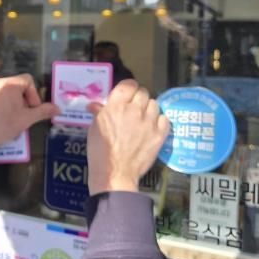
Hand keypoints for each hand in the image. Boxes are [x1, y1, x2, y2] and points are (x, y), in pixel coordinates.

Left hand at [0, 74, 58, 151]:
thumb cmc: (3, 126)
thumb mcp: (26, 120)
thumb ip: (42, 111)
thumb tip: (58, 109)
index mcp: (9, 84)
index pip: (28, 80)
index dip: (33, 94)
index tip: (31, 109)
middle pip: (17, 85)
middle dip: (23, 99)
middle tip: (22, 115)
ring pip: (6, 90)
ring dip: (12, 101)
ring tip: (11, 116)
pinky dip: (1, 101)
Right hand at [86, 80, 168, 194]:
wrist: (115, 173)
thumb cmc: (100, 153)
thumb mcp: (94, 129)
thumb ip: (99, 114)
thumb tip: (96, 106)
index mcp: (116, 106)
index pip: (128, 84)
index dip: (128, 88)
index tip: (127, 94)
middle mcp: (134, 110)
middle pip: (143, 93)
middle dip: (138, 98)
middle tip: (134, 108)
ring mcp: (149, 122)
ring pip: (154, 104)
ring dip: (149, 109)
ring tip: (143, 118)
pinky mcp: (159, 134)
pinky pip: (165, 119)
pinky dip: (159, 121)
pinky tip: (152, 127)